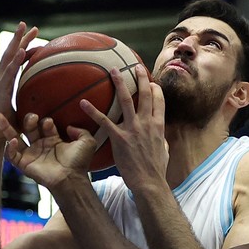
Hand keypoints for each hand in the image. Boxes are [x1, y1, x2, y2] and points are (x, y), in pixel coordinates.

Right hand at [0, 22, 39, 141]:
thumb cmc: (8, 130)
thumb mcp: (25, 114)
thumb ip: (33, 106)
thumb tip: (48, 105)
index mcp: (6, 84)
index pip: (15, 62)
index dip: (23, 48)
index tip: (32, 37)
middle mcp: (1, 80)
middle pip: (10, 55)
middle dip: (18, 39)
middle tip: (26, 24)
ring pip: (8, 59)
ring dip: (16, 42)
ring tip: (23, 29)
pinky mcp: (0, 91)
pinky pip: (10, 74)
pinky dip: (16, 61)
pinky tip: (23, 51)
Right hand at [0, 114, 94, 190]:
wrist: (71, 179)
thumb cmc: (79, 163)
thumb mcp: (87, 143)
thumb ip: (82, 132)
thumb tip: (70, 126)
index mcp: (54, 141)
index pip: (45, 125)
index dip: (46, 122)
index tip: (49, 123)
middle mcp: (41, 146)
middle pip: (29, 128)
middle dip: (29, 120)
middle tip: (33, 117)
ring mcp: (31, 155)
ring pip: (14, 138)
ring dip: (7, 127)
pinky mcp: (24, 164)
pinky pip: (11, 155)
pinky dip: (10, 147)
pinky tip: (13, 141)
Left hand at [80, 64, 168, 190]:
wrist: (149, 182)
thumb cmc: (156, 169)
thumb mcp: (164, 151)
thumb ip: (162, 140)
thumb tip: (161, 137)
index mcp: (158, 126)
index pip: (159, 101)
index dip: (155, 89)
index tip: (151, 82)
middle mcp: (147, 123)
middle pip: (145, 94)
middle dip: (141, 78)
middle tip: (135, 66)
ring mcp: (133, 129)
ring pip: (126, 100)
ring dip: (119, 84)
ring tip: (113, 71)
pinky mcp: (119, 138)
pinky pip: (104, 121)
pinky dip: (93, 111)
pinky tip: (83, 103)